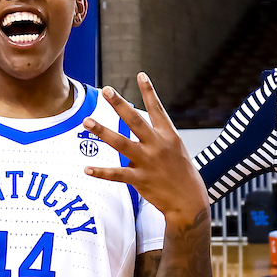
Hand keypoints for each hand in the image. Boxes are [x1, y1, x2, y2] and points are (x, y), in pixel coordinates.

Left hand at [84, 74, 208, 227]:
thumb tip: (144, 126)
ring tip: (87, 122)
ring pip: (121, 143)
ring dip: (102, 132)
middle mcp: (157, 146)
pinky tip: (87, 168)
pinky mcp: (140, 179)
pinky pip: (117, 174)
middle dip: (120, 104)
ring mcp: (148, 162)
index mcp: (169, 136)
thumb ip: (159, 137)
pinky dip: (101, 172)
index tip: (141, 75)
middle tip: (107, 90)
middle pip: (135, 120)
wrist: (190, 202)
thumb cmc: (183, 175)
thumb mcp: (177, 151)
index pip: (158, 109)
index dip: (149, 91)